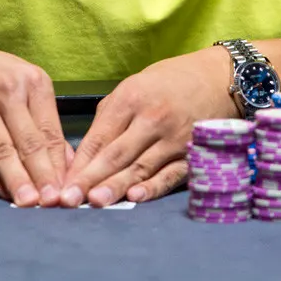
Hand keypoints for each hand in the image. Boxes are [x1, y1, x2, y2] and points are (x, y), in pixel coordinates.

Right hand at [0, 28, 68, 206]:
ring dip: (17, 181)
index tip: (68, 189)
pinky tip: (0, 192)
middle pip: (30, 142)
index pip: (51, 130)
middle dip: (43, 176)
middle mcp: (8, 89)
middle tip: (52, 203)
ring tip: (28, 203)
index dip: (60, 164)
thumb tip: (67, 161)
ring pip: (3, 150)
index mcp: (32, 81)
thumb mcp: (21, 86)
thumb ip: (43, 120)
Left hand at [59, 46, 234, 206]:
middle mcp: (152, 118)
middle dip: (90, 179)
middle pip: (116, 154)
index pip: (99, 136)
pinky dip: (153, 187)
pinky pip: (170, 175)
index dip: (80, 163)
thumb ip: (111, 116)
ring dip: (116, 187)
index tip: (61, 183)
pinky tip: (136, 198)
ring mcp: (174, 137)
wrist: (219, 77)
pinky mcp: (193, 153)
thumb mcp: (135, 84)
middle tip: (69, 200)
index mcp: (132, 98)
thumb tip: (87, 152)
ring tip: (96, 202)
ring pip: (140, 167)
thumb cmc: (171, 81)